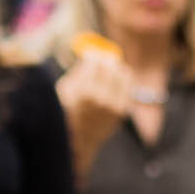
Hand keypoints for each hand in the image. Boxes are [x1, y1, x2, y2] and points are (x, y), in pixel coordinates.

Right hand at [56, 48, 133, 172]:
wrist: (77, 141)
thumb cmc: (67, 111)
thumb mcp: (65, 89)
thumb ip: (79, 70)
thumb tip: (92, 52)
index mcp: (84, 92)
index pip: (96, 62)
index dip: (93, 56)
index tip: (91, 56)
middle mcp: (102, 99)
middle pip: (112, 66)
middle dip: (106, 61)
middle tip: (101, 61)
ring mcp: (114, 106)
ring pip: (125, 74)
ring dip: (117, 69)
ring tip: (108, 72)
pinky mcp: (123, 111)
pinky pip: (129, 87)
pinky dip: (123, 81)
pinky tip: (114, 83)